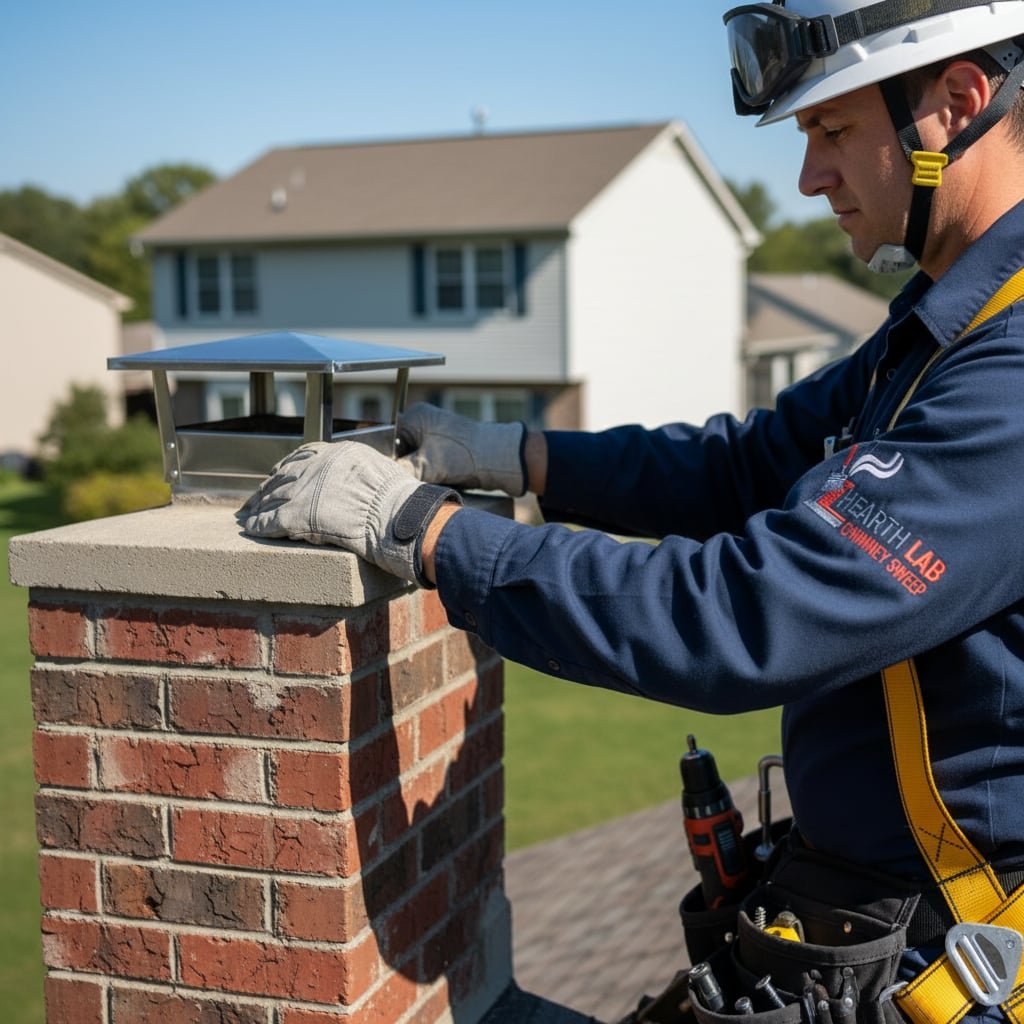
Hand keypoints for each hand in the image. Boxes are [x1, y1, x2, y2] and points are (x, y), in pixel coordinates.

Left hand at [238, 441, 460, 583]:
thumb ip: (360, 475)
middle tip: (257, 496)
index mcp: (339, 453)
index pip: (304, 455)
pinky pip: (271, 520)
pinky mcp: (297, 516)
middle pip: (284, 475)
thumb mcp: (380, 473)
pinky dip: (259, 525)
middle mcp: (317, 466)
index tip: (279, 473)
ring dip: (259, 506)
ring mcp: (305, 490)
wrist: (398, 518)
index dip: (288, 466)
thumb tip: (357, 485)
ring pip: (273, 497)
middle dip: (269, 486)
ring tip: (249, 513)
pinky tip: (252, 528)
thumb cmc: (400, 503)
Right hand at [397, 403, 525, 495]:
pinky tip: (432, 480)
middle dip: (403, 466)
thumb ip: (402, 470)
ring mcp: (434, 436)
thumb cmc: (464, 454)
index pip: (388, 438)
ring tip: (424, 480)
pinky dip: (427, 474)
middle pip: (400, 449)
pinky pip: (426, 464)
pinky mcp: (444, 450)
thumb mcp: (427, 464)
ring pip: (413, 459)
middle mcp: (423, 423)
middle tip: (408, 480)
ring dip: (416, 472)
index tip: (389, 475)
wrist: (497, 460)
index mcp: (415, 416)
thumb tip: (388, 479)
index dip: (388, 458)